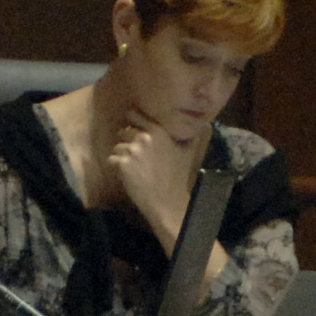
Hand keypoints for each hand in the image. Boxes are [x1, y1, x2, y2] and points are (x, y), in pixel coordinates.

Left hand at [101, 110, 199, 246]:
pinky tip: (126, 176)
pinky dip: (115, 168)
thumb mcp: (188, 152)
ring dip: (121, 156)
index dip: (132, 121)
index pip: (134, 114)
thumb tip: (204, 123)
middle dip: (126, 141)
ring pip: (117, 147)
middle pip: (123, 132)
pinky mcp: (122, 164)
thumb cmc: (179, 177)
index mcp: (158, 130)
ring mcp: (132, 150)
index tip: (132, 127)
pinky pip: (111, 160)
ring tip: (132, 168)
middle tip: (134, 155)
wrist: (168, 201)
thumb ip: (190, 135)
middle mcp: (143, 137)